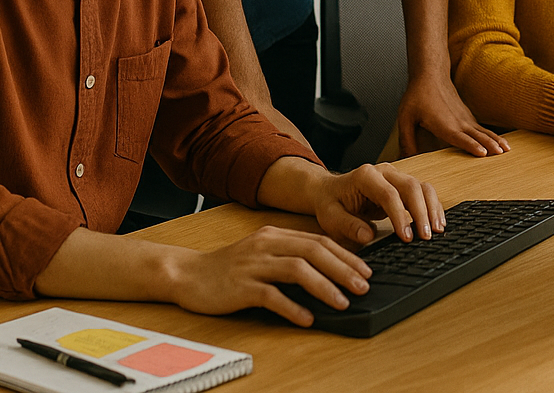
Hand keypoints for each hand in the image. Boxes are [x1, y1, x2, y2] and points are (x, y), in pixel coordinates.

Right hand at [169, 225, 370, 324]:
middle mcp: (266, 244)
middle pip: (313, 251)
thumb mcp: (263, 252)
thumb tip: (329, 269)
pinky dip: (292, 307)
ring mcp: (253, 264)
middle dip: (343, 269)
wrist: (188, 274)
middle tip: (363, 286)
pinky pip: (271, 296)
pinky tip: (307, 318)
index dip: (345, 255)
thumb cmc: (229, 267)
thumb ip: (290, 255)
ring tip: (343, 302)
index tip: (366, 270)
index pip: (318, 240)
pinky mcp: (240, 286)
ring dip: (324, 287)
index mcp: (275, 235)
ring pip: (296, 270)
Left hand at [309, 162, 446, 246]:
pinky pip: (423, 192)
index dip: (400, 216)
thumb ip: (347, 226)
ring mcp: (396, 176)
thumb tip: (368, 236)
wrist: (329, 191)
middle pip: (411, 186)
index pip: (389, 194)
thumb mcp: (330, 217)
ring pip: (422, 187)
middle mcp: (384, 171)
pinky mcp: (403, 185)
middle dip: (422, 212)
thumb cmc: (330, 203)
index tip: (407, 237)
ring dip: (432, 208)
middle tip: (427, 236)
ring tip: (437, 230)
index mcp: (365, 176)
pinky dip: (432, 207)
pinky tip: (437, 223)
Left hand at [396, 73, 508, 157]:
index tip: (483, 153)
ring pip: (483, 132)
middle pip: (476, 135)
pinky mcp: (468, 117)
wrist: (431, 76)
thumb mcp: (405, 118)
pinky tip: (501, 143)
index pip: (459, 137)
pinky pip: (483, 129)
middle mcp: (458, 122)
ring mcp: (465, 119)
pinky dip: (494, 136)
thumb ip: (406, 139)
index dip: (471, 145)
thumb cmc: (417, 96)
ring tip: (507, 150)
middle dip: (489, 145)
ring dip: (496, 140)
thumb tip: (406, 158)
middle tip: (501, 154)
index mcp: (443, 124)